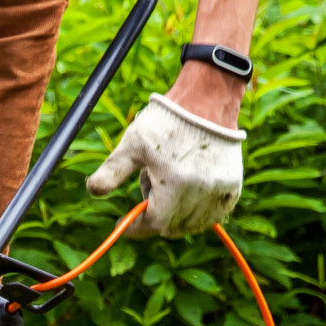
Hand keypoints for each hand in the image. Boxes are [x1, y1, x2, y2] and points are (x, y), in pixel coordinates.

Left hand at [84, 93, 245, 237]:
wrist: (205, 99)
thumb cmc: (164, 122)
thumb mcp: (132, 145)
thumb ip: (111, 171)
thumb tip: (92, 191)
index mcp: (174, 185)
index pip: (153, 223)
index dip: (135, 226)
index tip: (122, 223)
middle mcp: (200, 193)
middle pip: (172, 226)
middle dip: (155, 214)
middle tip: (149, 184)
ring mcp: (219, 191)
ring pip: (192, 223)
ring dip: (177, 213)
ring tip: (170, 180)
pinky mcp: (232, 186)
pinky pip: (213, 214)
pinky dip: (199, 211)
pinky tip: (188, 192)